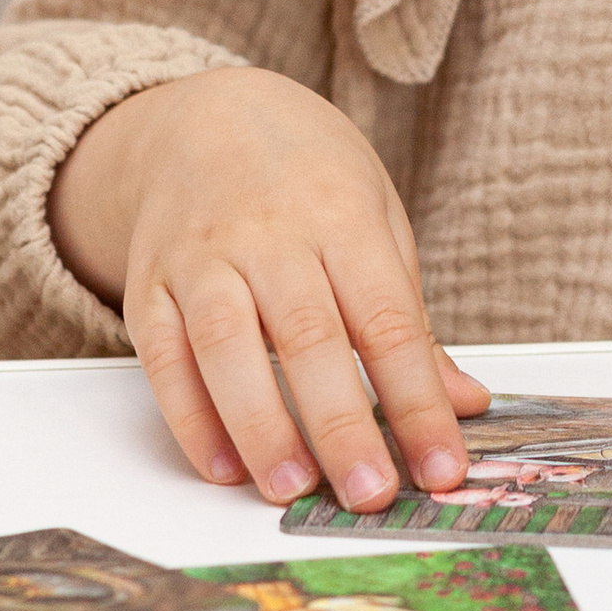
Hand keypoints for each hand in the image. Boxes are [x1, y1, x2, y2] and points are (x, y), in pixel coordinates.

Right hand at [48, 69, 488, 509]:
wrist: (208, 116)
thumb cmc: (309, 178)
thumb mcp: (378, 223)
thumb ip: (410, 320)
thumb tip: (463, 402)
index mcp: (342, 217)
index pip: (387, 321)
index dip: (417, 401)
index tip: (443, 468)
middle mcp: (270, 235)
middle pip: (308, 337)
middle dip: (342, 425)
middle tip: (371, 494)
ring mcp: (202, 257)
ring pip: (227, 347)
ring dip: (261, 427)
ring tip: (291, 490)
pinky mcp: (148, 283)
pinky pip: (163, 356)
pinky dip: (190, 417)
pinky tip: (222, 465)